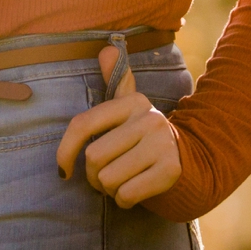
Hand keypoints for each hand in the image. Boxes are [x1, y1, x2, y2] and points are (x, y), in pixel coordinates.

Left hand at [55, 46, 182, 207]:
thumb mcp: (129, 108)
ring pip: (109, 178)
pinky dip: (123, 200)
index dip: (65, 150)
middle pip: (94, 157)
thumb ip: (116, 80)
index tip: (63, 170)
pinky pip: (127, 194)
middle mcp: (149, 118)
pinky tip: (131, 194)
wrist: (187, 159)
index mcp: (132, 101)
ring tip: (119, 183)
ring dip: (109, 190)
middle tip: (103, 177)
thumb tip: (107, 49)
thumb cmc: (142, 135)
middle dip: (93, 176)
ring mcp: (162, 143)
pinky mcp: (171, 170)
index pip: (83, 124)